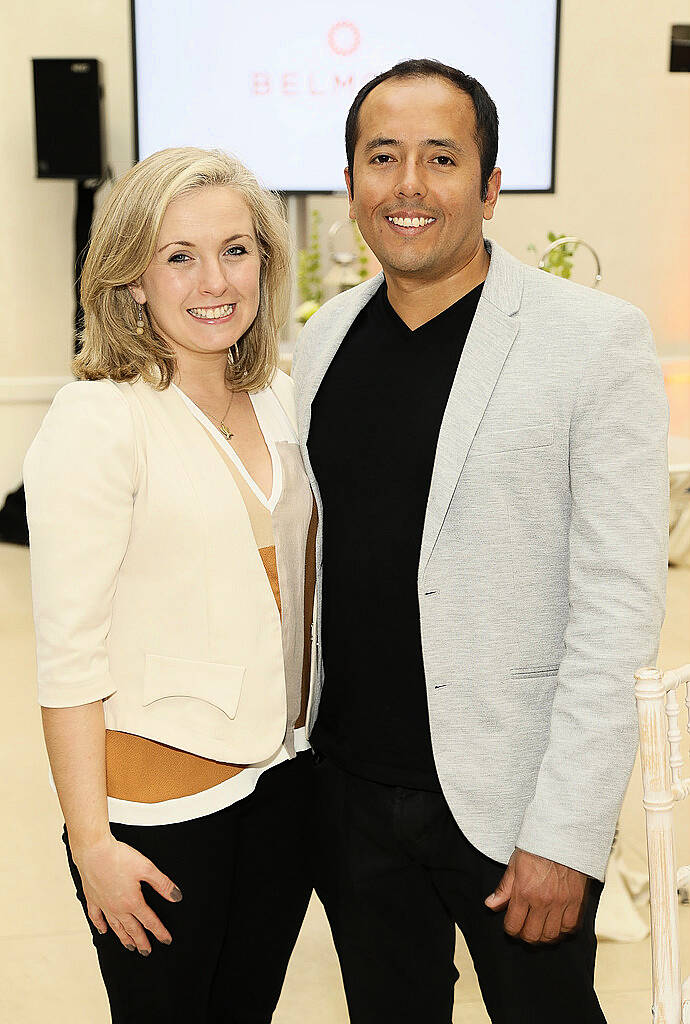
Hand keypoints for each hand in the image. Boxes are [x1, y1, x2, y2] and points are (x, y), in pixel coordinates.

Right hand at [71, 834, 182, 954]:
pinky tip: (103, 931)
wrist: (94, 851)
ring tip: (130, 947)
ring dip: (124, 938)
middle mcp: (117, 908)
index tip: (166, 940)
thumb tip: (176, 897)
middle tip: (147, 952)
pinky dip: (100, 925)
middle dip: (141, 941)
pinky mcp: (93, 898)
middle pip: (132, 928)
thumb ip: (162, 884)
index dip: (159, 931)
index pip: (149, 921)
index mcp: (132, 902)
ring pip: (116, 926)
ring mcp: (103, 905)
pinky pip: (96, 917)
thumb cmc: (119, 857)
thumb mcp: (147, 868)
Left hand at [484, 848, 587, 943]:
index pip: (514, 925)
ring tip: (540, 927)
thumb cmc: (537, 848)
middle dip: (526, 935)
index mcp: (524, 892)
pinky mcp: (576, 902)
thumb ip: (504, 889)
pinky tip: (557, 923)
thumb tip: (490, 905)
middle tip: (524, 928)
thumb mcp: (514, 865)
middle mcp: (543, 901)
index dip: (510, 929)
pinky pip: (570, 927)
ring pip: (551, 935)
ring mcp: (561, 903)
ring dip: (544, 935)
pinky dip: (563, 929)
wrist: (562, 836)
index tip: (511, 925)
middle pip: (533, 935)